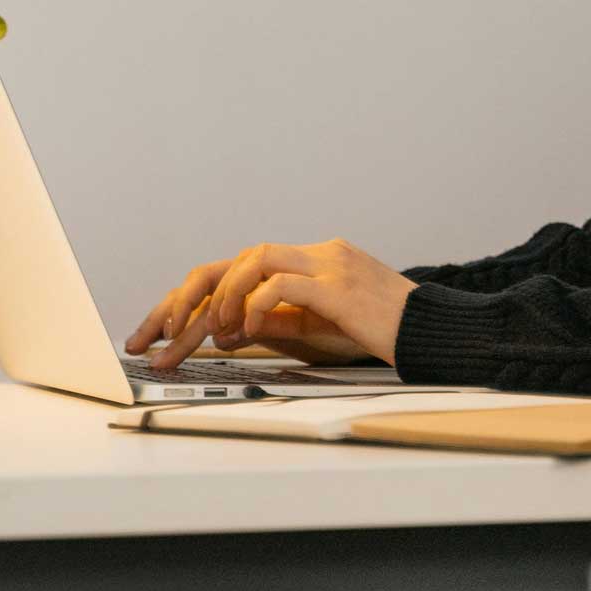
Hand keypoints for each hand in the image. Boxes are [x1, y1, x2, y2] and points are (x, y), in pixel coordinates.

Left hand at [125, 238, 416, 367]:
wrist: (433, 334)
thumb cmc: (382, 334)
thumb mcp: (321, 329)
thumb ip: (279, 321)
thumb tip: (228, 330)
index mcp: (310, 262)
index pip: (238, 266)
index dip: (192, 298)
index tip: (158, 332)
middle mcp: (315, 254)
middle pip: (234, 260)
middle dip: (186, 299)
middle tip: (158, 337)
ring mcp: (327, 264)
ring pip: (252, 260)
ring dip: (220, 300)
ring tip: (208, 335)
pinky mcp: (338, 284)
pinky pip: (280, 284)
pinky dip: (253, 307)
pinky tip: (245, 333)